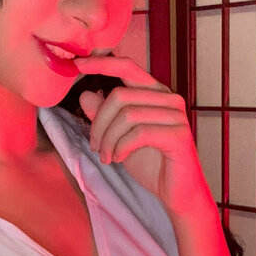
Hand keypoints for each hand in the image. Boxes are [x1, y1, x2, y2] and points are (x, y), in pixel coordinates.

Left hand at [75, 54, 205, 214]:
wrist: (177, 193)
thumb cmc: (152, 164)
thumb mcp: (119, 138)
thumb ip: (105, 116)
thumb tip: (85, 95)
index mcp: (155, 93)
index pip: (127, 67)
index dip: (101, 63)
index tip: (77, 64)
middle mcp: (168, 98)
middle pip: (120, 96)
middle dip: (99, 123)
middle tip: (94, 146)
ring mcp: (176, 115)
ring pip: (127, 115)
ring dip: (108, 140)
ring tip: (106, 157)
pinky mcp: (178, 135)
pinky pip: (139, 133)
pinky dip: (122, 148)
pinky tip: (119, 159)